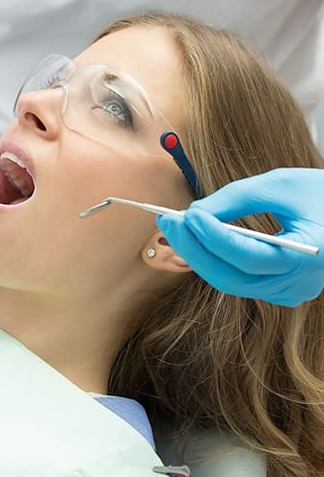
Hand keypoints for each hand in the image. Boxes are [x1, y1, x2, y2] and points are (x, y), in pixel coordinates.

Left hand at [156, 168, 323, 306]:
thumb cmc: (321, 193)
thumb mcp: (281, 184)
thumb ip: (236, 198)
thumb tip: (194, 213)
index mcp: (310, 258)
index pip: (248, 256)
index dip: (213, 237)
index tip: (187, 215)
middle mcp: (298, 285)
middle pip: (231, 276)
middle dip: (193, 248)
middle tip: (167, 221)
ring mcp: (288, 292)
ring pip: (229, 281)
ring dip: (198, 254)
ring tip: (175, 227)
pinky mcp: (278, 289)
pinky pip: (237, 278)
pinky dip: (214, 259)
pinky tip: (195, 239)